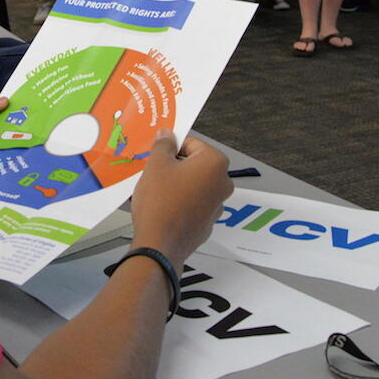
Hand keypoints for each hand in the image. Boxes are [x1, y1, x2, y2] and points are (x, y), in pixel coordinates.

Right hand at [128, 131, 231, 268]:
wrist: (159, 244)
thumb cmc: (160, 202)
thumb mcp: (156, 164)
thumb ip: (164, 145)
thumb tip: (167, 135)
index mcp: (215, 163)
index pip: (192, 143)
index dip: (172, 147)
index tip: (160, 153)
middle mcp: (223, 183)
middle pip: (196, 165)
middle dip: (176, 166)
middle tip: (155, 172)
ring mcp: (217, 205)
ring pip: (194, 185)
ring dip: (178, 184)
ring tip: (156, 192)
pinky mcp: (207, 222)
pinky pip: (193, 204)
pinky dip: (181, 202)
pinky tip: (163, 207)